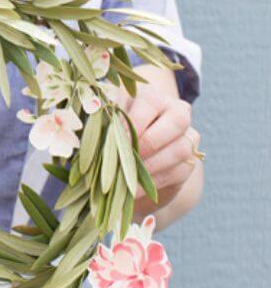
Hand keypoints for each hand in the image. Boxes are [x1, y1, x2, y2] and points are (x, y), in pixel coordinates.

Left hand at [112, 82, 200, 212]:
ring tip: (127, 176)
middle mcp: (176, 112)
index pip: (151, 102)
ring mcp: (187, 138)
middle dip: (149, 142)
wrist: (131, 163)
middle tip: (126, 157)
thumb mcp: (107, 125)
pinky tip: (133, 190)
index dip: (134, 122)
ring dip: (151, 165)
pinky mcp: (189, 164)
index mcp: (153, 97)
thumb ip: (106, 123)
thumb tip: (98, 130)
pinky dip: (153, 182)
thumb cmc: (113, 136)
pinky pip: (178, 171)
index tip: (116, 140)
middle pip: (177, 121)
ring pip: (180, 148)